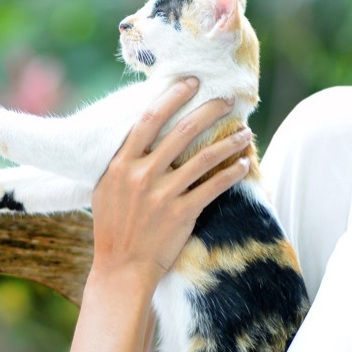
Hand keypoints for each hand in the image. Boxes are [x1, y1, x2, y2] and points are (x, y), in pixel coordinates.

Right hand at [90, 79, 250, 285]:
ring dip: (229, 142)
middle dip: (208, 111)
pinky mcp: (181, 213)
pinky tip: (243, 165)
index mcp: (120, 164)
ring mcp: (162, 194)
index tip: (190, 83)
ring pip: (204, 158)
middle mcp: (141, 175)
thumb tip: (142, 134)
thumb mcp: (105, 189)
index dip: (172, 97)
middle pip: (182, 132)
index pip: (149, 119)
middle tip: (226, 100)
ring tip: (245, 132)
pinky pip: (214, 187)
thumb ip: (122, 162)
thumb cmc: (112, 227)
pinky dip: (232, 173)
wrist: (121, 268)